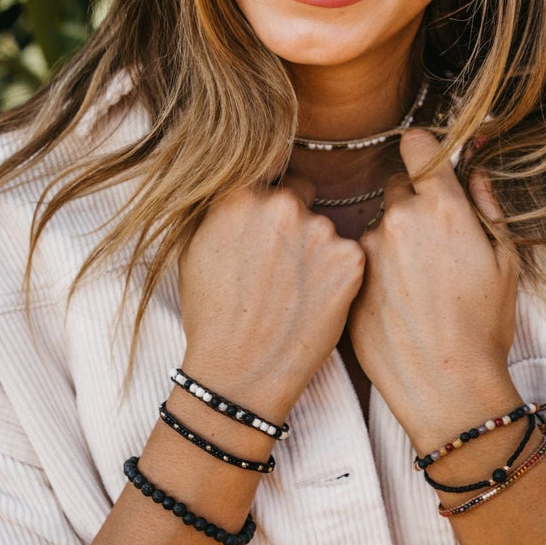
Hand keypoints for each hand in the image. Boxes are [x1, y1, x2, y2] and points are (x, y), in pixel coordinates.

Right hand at [178, 175, 364, 418]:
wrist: (241, 374)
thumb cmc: (212, 317)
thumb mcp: (195, 249)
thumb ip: (222, 208)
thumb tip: (241, 185)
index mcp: (240, 195)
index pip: (269, 170)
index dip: (270, 191)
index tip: (270, 215)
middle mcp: (283, 204)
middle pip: (301, 195)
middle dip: (294, 220)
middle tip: (282, 263)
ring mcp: (320, 230)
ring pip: (325, 228)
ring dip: (316, 249)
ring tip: (295, 291)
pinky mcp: (350, 259)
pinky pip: (347, 254)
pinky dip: (338, 274)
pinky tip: (316, 301)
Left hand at [347, 128, 519, 447]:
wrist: (448, 389)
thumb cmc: (485, 327)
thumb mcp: (505, 262)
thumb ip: (486, 206)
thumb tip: (474, 172)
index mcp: (441, 207)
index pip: (417, 143)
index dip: (424, 150)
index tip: (427, 161)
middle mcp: (398, 219)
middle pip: (396, 187)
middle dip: (412, 204)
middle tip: (434, 244)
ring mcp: (368, 251)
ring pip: (378, 227)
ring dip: (393, 241)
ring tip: (417, 284)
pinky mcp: (350, 280)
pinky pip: (362, 261)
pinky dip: (377, 271)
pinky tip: (398, 302)